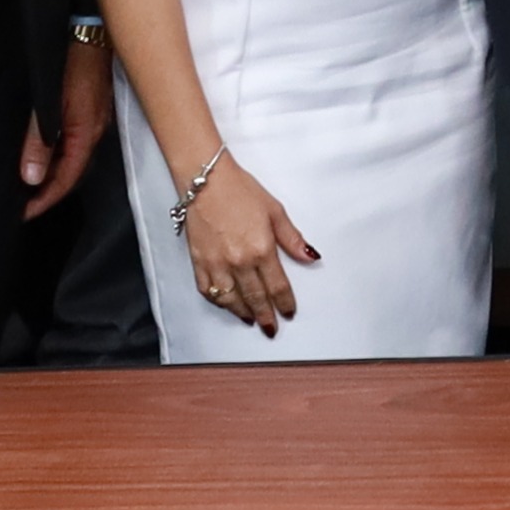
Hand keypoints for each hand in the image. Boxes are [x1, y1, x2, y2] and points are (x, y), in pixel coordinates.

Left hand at [21, 29, 113, 218]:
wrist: (91, 28)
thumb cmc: (71, 61)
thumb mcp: (48, 102)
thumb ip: (39, 140)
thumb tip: (31, 178)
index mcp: (86, 133)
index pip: (66, 180)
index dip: (44, 200)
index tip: (23, 214)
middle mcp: (95, 131)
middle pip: (72, 173)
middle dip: (48, 192)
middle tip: (22, 204)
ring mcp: (96, 119)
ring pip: (74, 158)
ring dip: (53, 175)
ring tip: (29, 185)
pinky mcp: (92, 109)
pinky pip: (76, 143)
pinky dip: (59, 157)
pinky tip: (45, 154)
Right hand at [180, 160, 316, 334]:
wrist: (205, 181)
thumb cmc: (240, 191)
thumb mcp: (275, 211)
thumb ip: (292, 239)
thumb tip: (310, 257)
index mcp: (261, 249)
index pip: (277, 286)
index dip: (285, 303)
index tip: (289, 312)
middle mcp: (239, 261)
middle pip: (255, 297)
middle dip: (265, 315)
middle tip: (271, 328)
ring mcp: (216, 264)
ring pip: (231, 299)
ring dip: (242, 313)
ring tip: (251, 320)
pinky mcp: (198, 262)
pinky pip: (207, 290)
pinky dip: (218, 301)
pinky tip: (226, 304)